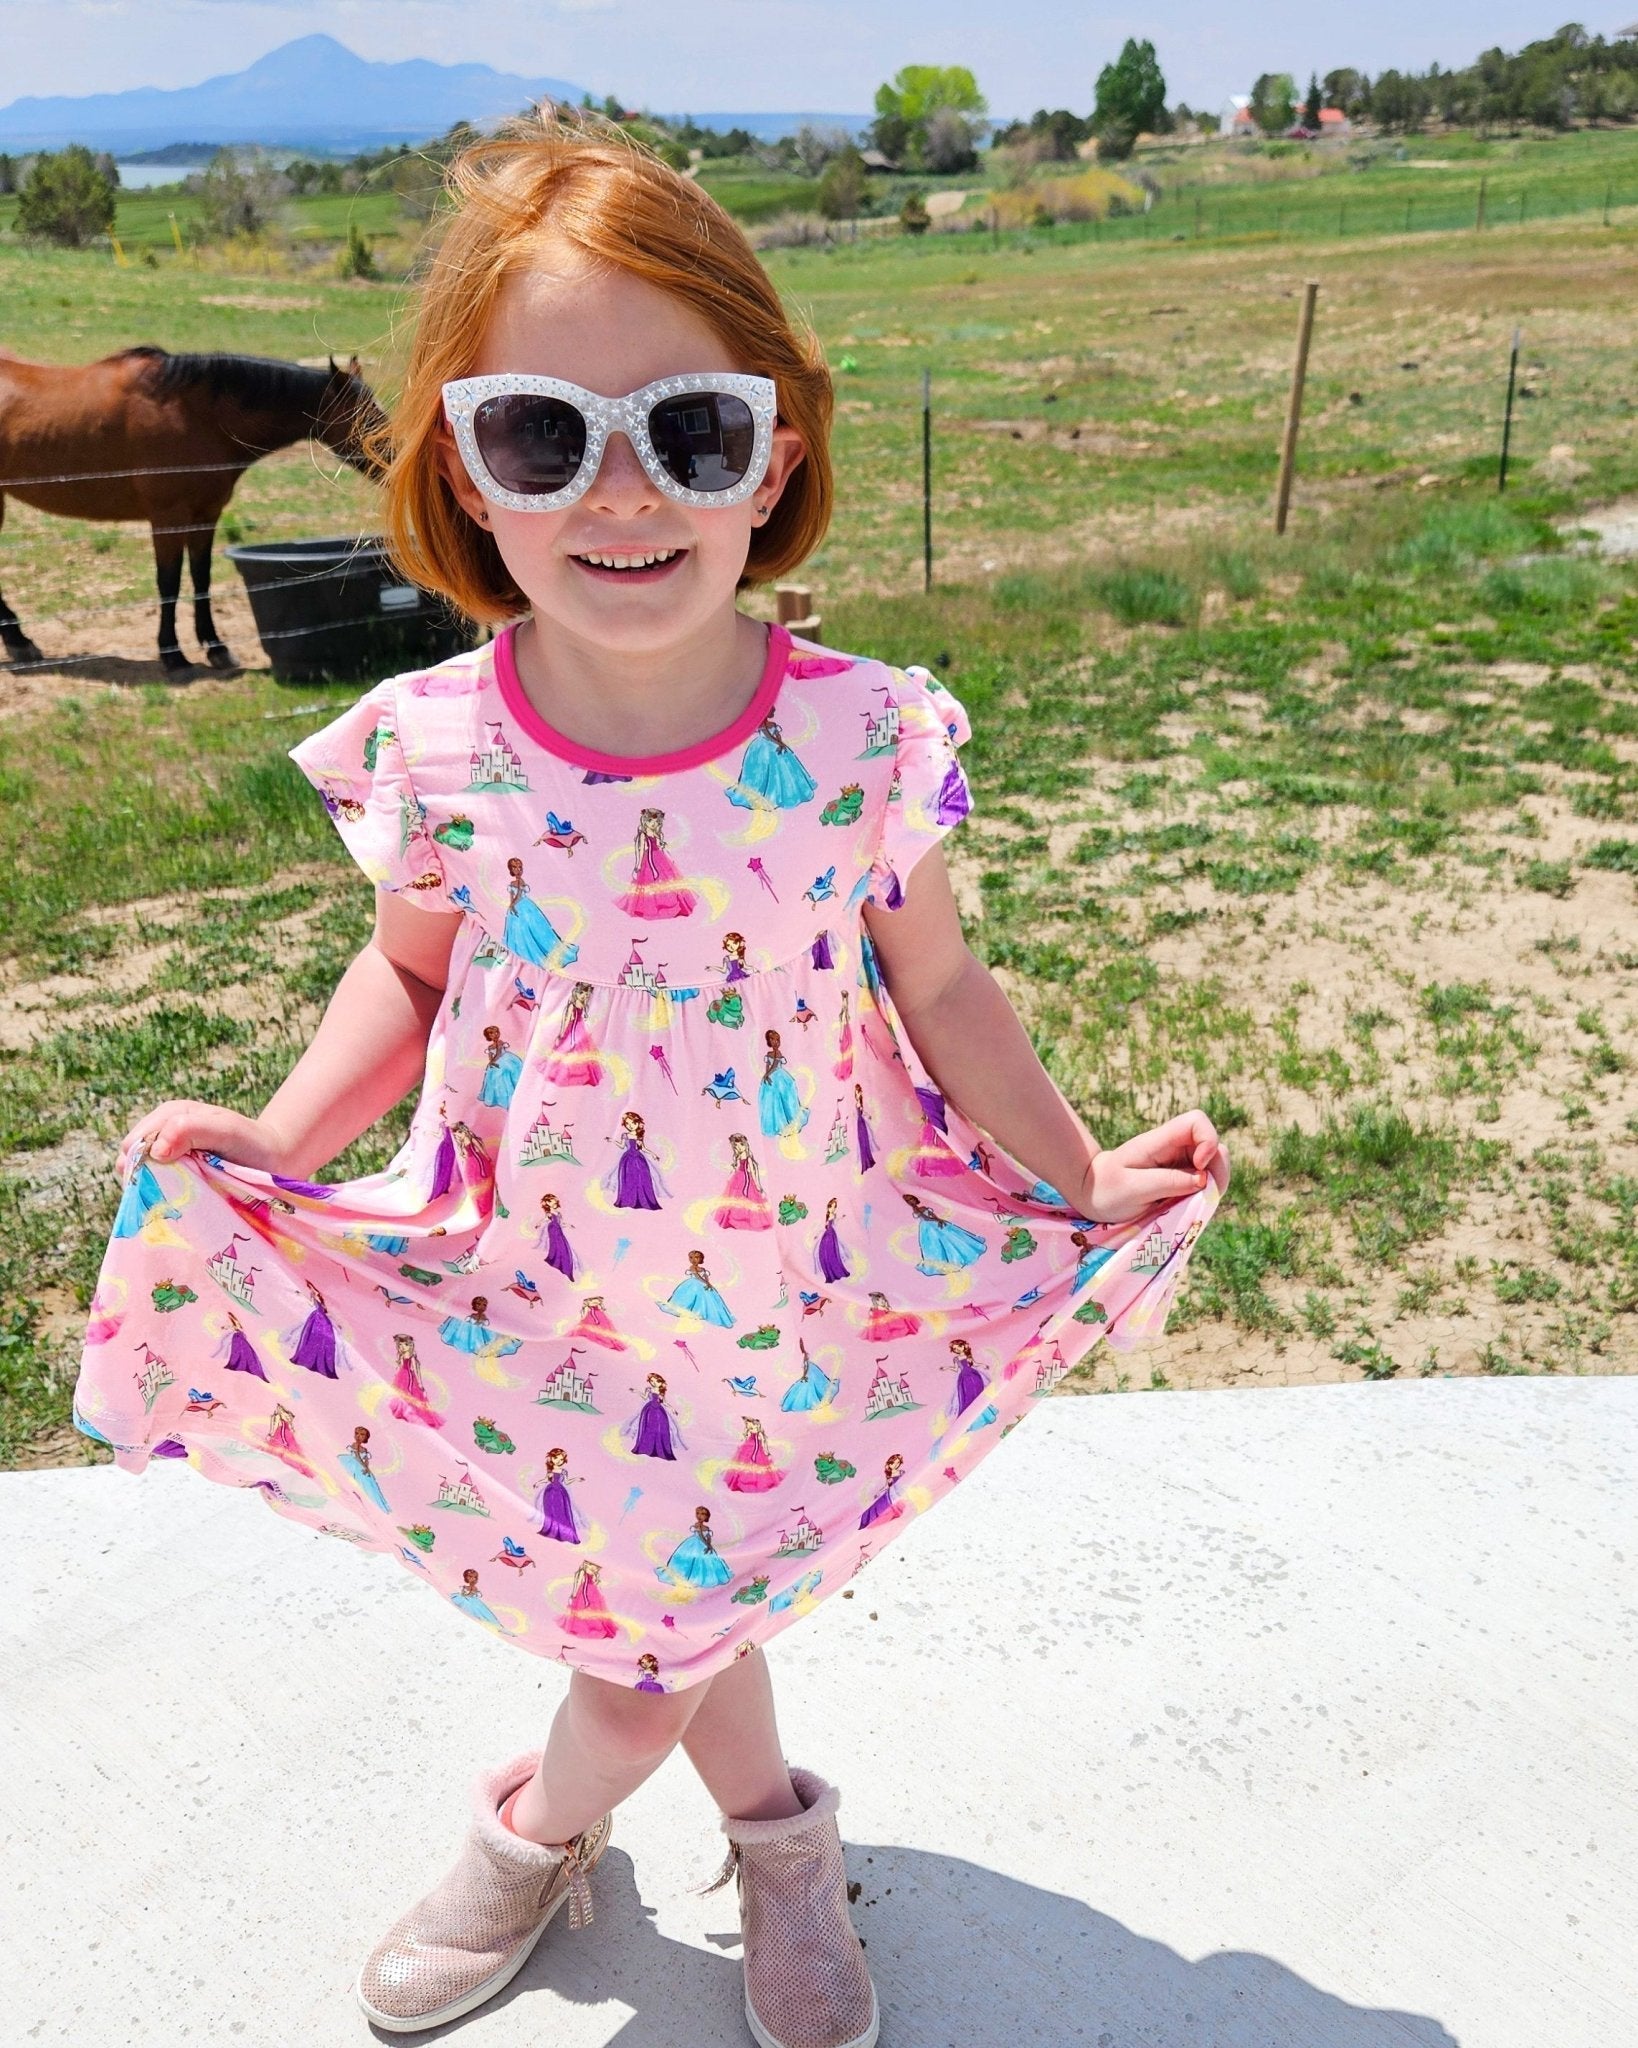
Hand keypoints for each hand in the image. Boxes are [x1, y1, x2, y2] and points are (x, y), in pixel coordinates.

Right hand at [117, 1101, 296, 1182]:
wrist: (273, 1160)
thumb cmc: (250, 1142)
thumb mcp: (225, 1130)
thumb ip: (191, 1130)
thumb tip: (155, 1151)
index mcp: (170, 1115)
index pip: (136, 1143)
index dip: (147, 1161)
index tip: (173, 1175)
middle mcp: (163, 1133)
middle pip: (131, 1161)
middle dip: (146, 1175)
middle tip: (176, 1188)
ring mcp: (166, 1156)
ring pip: (139, 1177)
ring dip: (154, 1188)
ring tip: (180, 1194)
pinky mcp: (173, 1176)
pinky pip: (152, 1188)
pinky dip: (160, 1196)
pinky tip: (178, 1201)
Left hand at [1075, 1111, 1229, 1224]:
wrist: (1095, 1196)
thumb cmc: (1108, 1189)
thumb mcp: (1133, 1188)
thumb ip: (1167, 1182)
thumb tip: (1202, 1179)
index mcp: (1159, 1141)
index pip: (1196, 1121)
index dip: (1208, 1140)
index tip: (1199, 1167)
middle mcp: (1174, 1147)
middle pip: (1213, 1143)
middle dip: (1218, 1167)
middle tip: (1207, 1194)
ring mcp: (1181, 1162)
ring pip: (1215, 1163)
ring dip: (1216, 1182)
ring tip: (1199, 1202)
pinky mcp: (1183, 1178)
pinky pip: (1207, 1180)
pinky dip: (1208, 1192)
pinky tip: (1194, 1204)